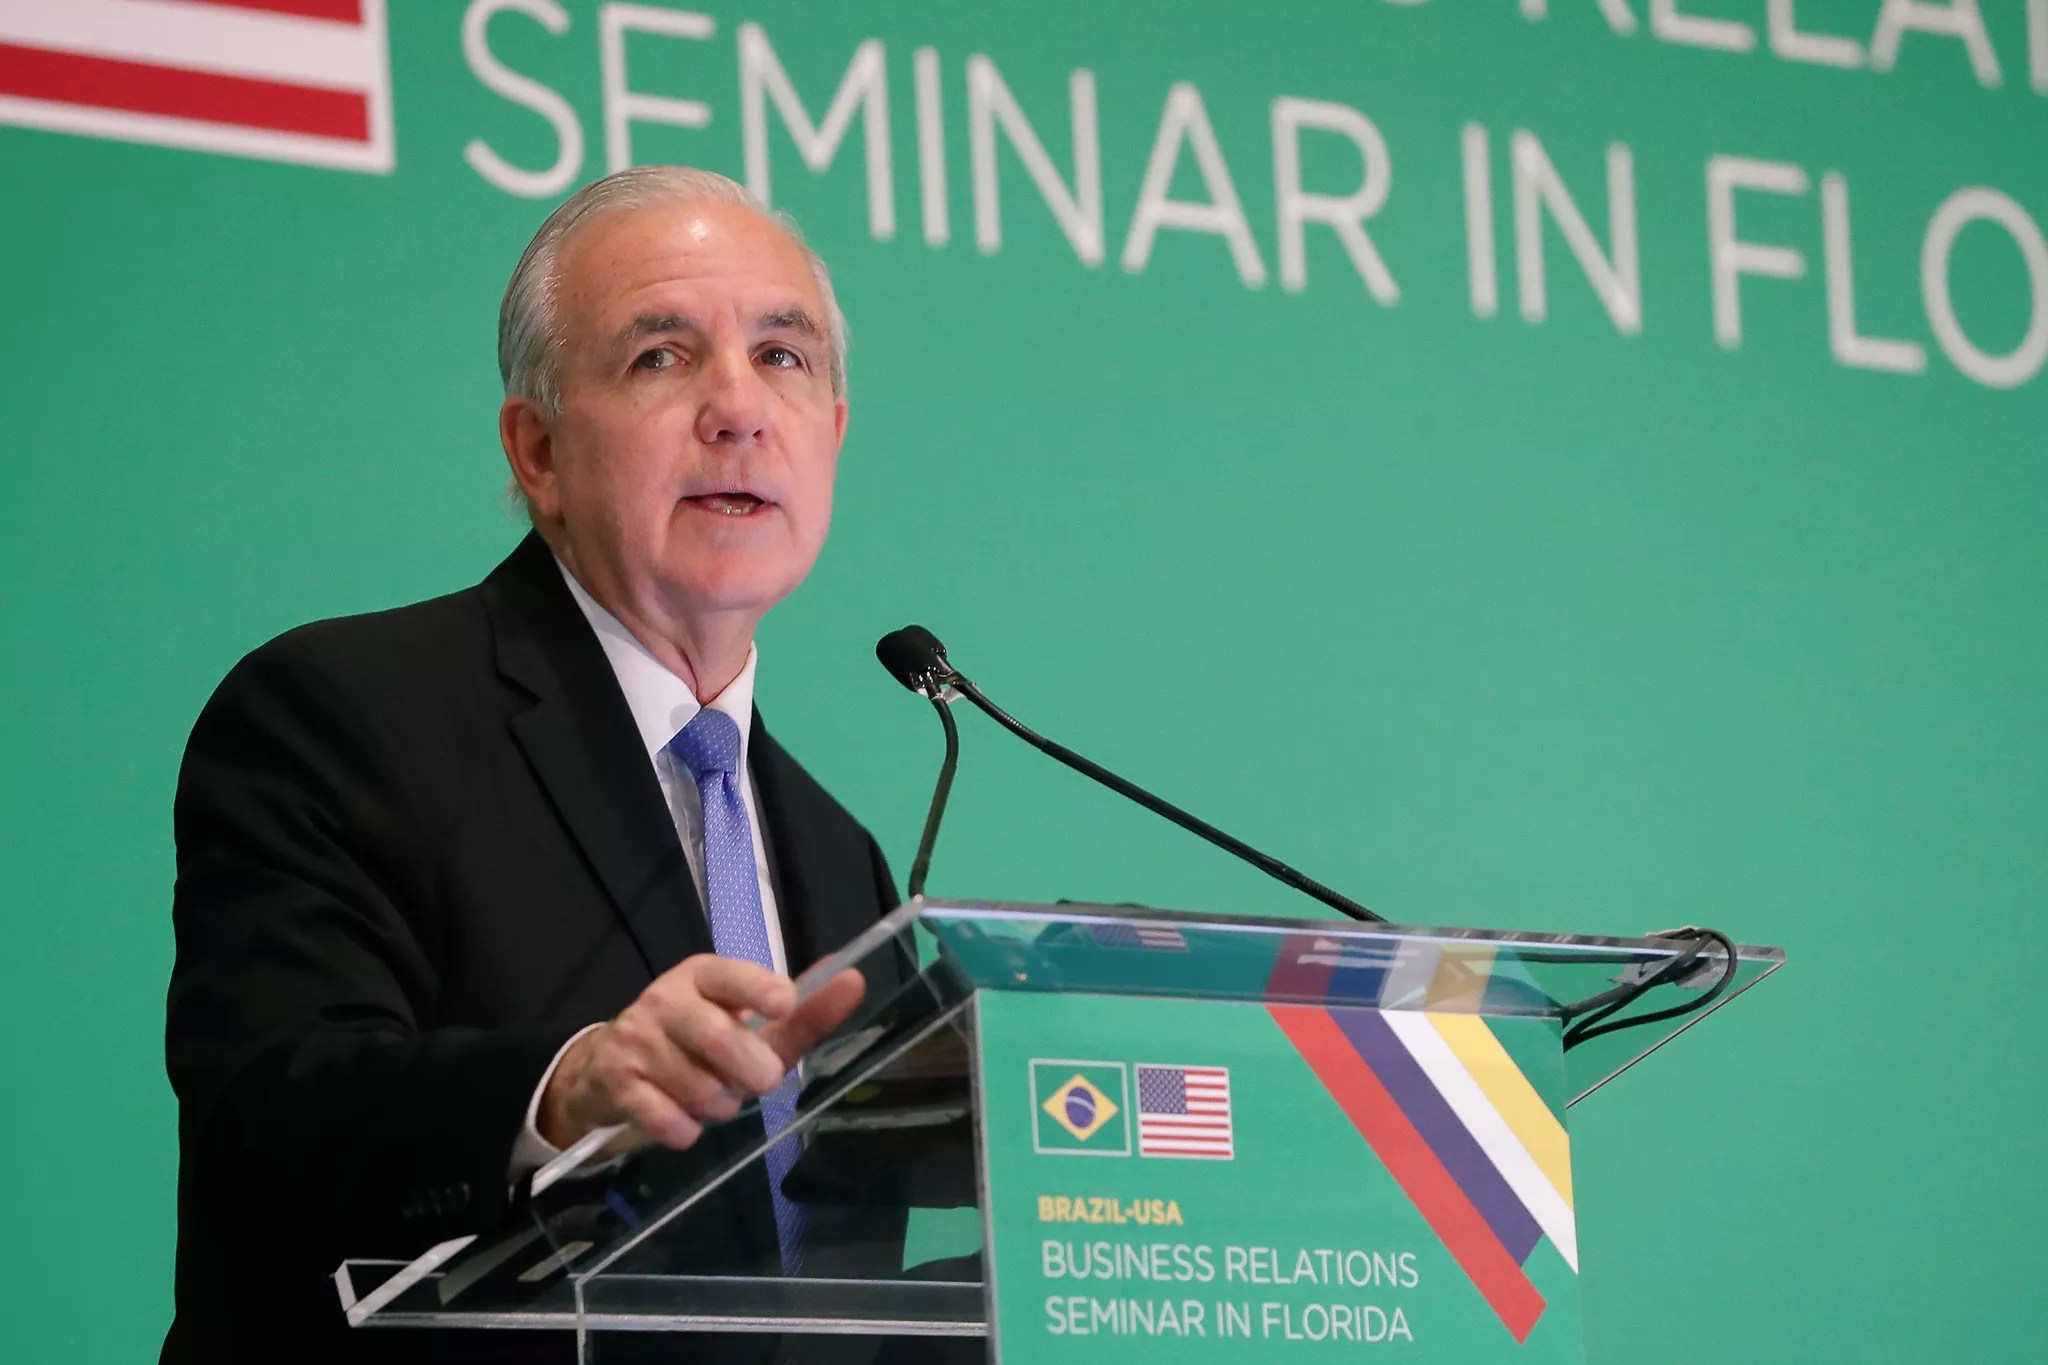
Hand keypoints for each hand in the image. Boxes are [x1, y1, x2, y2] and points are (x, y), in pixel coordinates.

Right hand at [538, 954, 865, 1151]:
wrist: (608, 1067)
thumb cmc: (695, 1041)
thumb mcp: (745, 1023)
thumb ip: (800, 1014)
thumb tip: (853, 980)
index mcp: (702, 976)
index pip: (730, 976)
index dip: (758, 989)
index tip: (784, 1005)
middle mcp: (664, 999)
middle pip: (721, 1040)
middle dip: (753, 1072)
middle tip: (760, 1080)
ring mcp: (636, 1040)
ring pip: (700, 1089)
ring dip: (721, 1105)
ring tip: (713, 1095)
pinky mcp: (617, 1083)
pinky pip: (668, 1121)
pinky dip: (687, 1130)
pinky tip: (682, 1117)